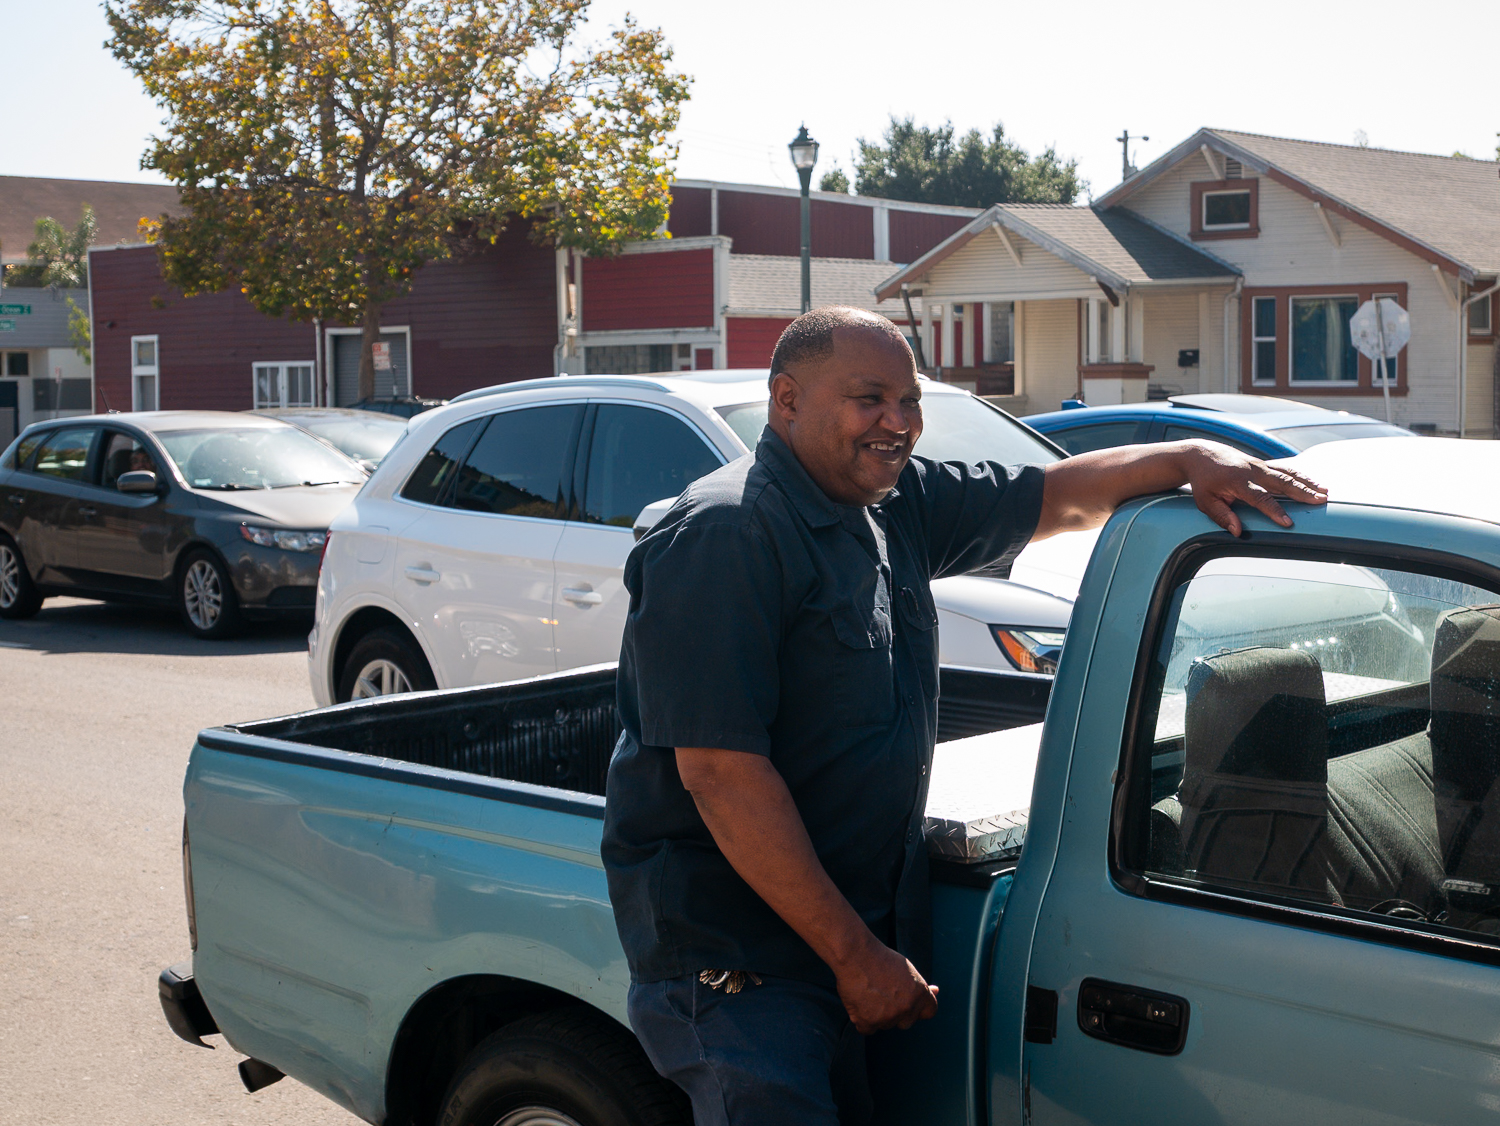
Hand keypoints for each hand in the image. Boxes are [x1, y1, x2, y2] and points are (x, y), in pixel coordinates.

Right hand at [832, 934, 938, 1033]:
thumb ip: (920, 986)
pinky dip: (862, 1019)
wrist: (856, 954)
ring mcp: (888, 1017)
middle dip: (896, 1013)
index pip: (929, 1012)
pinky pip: (867, 1029)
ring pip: (885, 1025)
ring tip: (868, 992)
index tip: (908, 1002)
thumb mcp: (908, 969)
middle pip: (906, 1022)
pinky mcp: (868, 1022)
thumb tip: (936, 991)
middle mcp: (907, 1008)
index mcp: (920, 994)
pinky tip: (859, 1002)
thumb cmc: (881, 958)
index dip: (918, 1008)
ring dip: (878, 1015)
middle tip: (883, 994)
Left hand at [1178, 441, 1327, 536]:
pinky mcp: (1263, 464)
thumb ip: (1221, 516)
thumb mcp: (1205, 501)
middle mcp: (1252, 471)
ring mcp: (1259, 465)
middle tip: (1321, 500)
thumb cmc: (1203, 481)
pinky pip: (1285, 469)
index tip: (1288, 523)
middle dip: (1302, 492)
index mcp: (1237, 481)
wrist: (1201, 455)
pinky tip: (1315, 483)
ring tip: (1325, 492)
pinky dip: (1301, 475)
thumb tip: (1237, 532)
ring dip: (1307, 482)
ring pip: (1287, 473)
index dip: (1274, 511)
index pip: (1259, 498)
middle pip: (1281, 482)